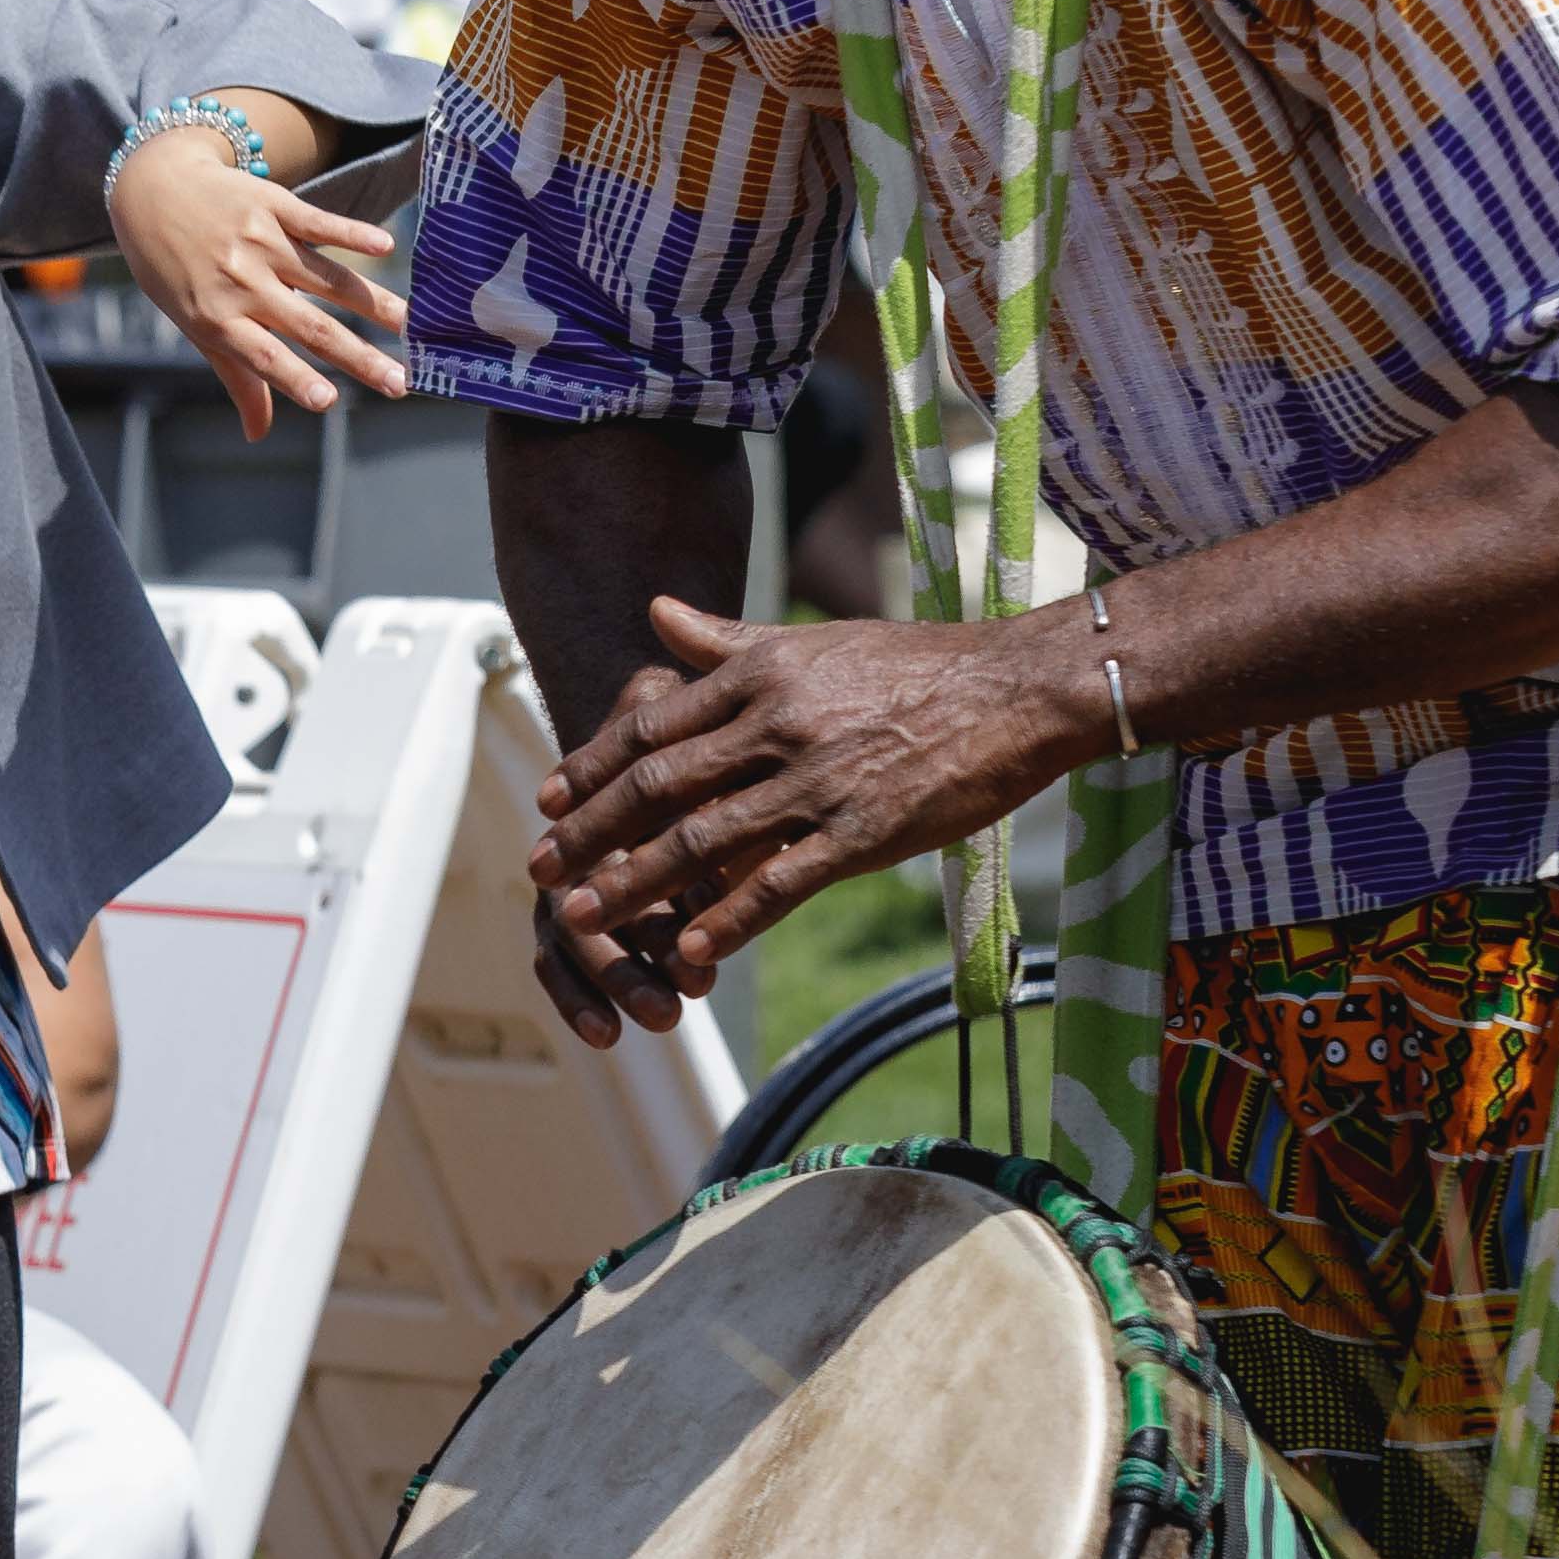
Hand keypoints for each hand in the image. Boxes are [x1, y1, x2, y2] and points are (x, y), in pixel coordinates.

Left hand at [112, 122, 409, 438]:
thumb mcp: (194, 323)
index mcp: (217, 318)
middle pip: (310, 326)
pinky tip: (386, 247)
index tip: (330, 403)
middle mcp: (241, 283)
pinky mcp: (273, 206)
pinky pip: (318, 223)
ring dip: (374, 303)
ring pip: (327, 278)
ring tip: (412, 326)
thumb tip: (257, 435)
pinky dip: (352, 234)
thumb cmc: (173, 268)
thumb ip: (237, 374)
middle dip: (358, 357)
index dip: (296, 380)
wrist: (152, 188)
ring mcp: (259, 243)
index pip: (264, 357)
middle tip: (399, 382)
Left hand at [528, 595, 1097, 1010]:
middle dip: (592, 831)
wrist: (1017, 689)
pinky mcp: (863, 830)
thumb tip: (655, 611)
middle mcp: (777, 725)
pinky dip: (730, 917)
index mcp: (760, 676)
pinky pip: (781, 882)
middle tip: (540, 866)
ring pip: (705, 838)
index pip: (652, 725)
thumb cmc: (917, 663)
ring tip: (585, 915)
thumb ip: (727, 639)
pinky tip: (688, 947)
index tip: (548, 799)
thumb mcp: (813, 641)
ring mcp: (819, 780)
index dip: (593, 767)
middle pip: (661, 784)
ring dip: (638, 881)